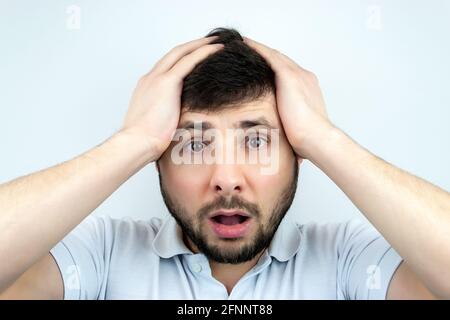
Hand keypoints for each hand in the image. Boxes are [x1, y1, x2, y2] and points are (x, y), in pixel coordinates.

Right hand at [120, 36, 223, 160]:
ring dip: (200, 45)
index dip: (182, 59)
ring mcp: (157, 78)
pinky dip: (203, 52)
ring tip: (216, 42)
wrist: (137, 143)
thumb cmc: (146, 141)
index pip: (167, 66)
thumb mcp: (158, 124)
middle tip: (210, 42)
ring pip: (181, 53)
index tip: (196, 58)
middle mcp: (151, 78)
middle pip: (174, 54)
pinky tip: (217, 49)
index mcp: (147, 87)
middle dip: (192, 46)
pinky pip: (189, 61)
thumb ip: (169, 116)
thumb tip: (183, 124)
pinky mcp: (166, 82)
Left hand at [243, 37, 333, 159]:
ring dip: (258, 48)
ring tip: (242, 43)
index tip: (260, 65)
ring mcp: (298, 75)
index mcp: (307, 88)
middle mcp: (304, 77)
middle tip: (247, 48)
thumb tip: (278, 135)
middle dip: (265, 54)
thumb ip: (286, 122)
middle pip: (280, 60)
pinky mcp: (289, 76)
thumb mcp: (295, 126)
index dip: (273, 67)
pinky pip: (270, 56)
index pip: (287, 72)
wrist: (315, 137)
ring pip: (274, 55)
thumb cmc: (307, 139)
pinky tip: (244, 44)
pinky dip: (257, 49)